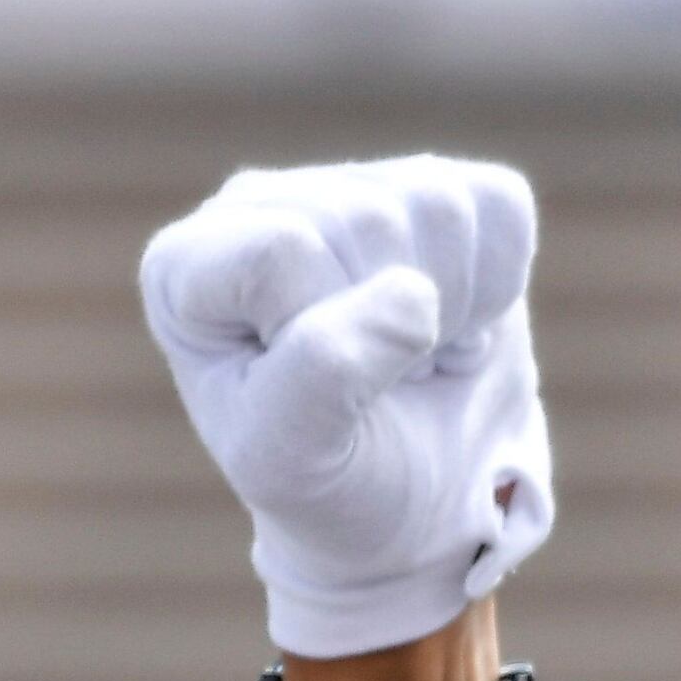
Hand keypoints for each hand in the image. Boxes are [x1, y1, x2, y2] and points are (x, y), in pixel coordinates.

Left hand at [141, 156, 552, 660]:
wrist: (411, 496)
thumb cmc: (328, 481)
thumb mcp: (291, 459)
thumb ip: (321, 378)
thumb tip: (412, 293)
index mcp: (183, 268)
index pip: (280, 252)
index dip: (324, 335)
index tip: (318, 396)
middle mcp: (254, 204)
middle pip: (368, 219)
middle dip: (397, 328)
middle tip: (375, 386)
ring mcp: (347, 184)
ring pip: (437, 204)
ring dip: (451, 311)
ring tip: (408, 357)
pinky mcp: (431, 185)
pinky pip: (497, 206)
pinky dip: (498, 286)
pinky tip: (449, 325)